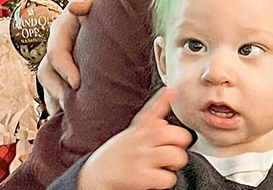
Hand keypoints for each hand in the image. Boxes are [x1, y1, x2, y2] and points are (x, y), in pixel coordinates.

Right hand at [37, 0, 104, 113]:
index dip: (63, 68)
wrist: (122, 4)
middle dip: (56, 91)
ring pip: (50, 83)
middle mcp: (60, 44)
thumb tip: (75, 8)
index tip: (77, 83)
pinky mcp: (73, 69)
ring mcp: (65, 58)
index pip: (55, 50)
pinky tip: (72, 116)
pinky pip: (60, 89)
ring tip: (69, 116)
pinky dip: (62, 103)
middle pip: (46, 72)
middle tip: (71, 106)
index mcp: (64, 26)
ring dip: (55, 100)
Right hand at [77, 88, 191, 189]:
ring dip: (174, 165)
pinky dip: (165, 182)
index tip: (171, 90)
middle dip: (180, 146)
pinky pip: (167, 178)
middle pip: (178, 135)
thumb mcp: (129, 135)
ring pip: (177, 156)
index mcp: (139, 129)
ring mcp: (140, 157)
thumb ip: (149, 124)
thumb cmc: (115, 156)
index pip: (152, 110)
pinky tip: (155, 179)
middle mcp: (140, 140)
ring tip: (164, 167)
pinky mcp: (138, 177)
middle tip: (171, 152)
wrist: (92, 177)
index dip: (164, 99)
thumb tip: (165, 116)